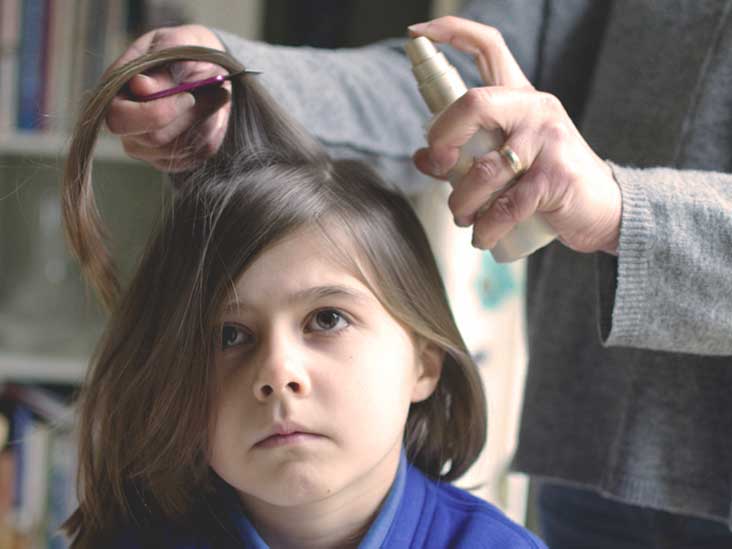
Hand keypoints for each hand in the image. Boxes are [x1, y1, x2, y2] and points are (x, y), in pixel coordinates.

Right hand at [105, 25, 230, 171]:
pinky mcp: (172, 160)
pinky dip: (212, 133)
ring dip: (206, 121)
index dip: (155, 112)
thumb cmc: (180, 50)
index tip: (188, 96)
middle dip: (190, 116)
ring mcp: (147, 148)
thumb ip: (159, 68)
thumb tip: (140, 86)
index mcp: (114, 94)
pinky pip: (197, 155)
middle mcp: (126, 127)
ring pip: (180, 148)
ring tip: (217, 95)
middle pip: (154, 138)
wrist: (201, 66)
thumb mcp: (173, 45)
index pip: (120, 119)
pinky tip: (213, 113)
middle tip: (217, 92)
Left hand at [409, 17, 620, 254]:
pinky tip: (483, 238)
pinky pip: (504, 206)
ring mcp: (548, 141)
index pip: (488, 46)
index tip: (416, 34)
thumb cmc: (546, 182)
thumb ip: (464, 154)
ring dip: (461, 204)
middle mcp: (535, 108)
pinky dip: (486, 228)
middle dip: (443, 141)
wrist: (603, 210)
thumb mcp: (505, 160)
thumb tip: (421, 157)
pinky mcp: (554, 178)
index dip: (451, 33)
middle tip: (439, 169)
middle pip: (473, 104)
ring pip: (482, 170)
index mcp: (520, 96)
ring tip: (465, 218)